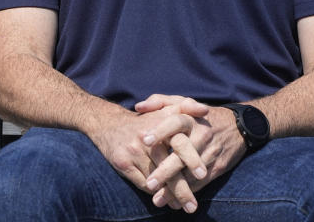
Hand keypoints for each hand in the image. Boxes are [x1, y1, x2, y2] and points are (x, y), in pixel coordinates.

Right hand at [88, 99, 207, 203]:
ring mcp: (133, 151)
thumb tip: (206, 112)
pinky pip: (143, 183)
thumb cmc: (144, 120)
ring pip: (156, 180)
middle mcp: (146, 138)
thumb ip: (185, 107)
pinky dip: (156, 193)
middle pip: (168, 167)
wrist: (108, 123)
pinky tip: (165, 199)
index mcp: (160, 124)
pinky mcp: (122, 163)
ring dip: (171, 195)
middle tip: (193, 206)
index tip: (203, 175)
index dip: (192, 160)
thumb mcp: (163, 109)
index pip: (179, 143)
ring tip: (184, 206)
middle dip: (182, 188)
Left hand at [136, 95, 246, 210]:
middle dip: (166, 170)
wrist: (236, 126)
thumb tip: (138, 107)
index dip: (159, 130)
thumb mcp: (181, 102)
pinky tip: (174, 201)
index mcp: (189, 118)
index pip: (174, 122)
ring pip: (191, 173)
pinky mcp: (218, 167)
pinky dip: (188, 192)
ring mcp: (210, 152)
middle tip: (150, 183)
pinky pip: (202, 182)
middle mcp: (201, 135)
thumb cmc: (198, 115)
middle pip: (182, 154)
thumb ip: (159, 102)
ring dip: (175, 188)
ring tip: (158, 198)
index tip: (144, 140)